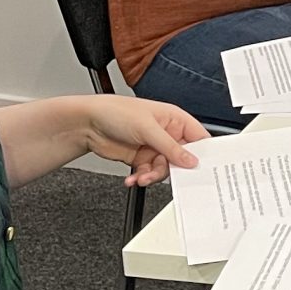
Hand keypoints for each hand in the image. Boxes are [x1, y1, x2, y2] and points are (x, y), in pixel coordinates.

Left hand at [82, 96, 206, 183]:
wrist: (87, 123)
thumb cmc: (116, 111)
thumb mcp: (147, 128)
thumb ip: (171, 147)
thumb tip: (191, 160)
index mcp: (174, 119)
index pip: (198, 138)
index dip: (202, 153)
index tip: (200, 167)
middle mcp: (166, 134)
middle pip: (182, 158)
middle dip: (173, 169)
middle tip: (166, 173)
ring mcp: (154, 148)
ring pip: (164, 169)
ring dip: (153, 175)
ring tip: (142, 176)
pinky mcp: (141, 159)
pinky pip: (148, 174)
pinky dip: (141, 178)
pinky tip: (133, 178)